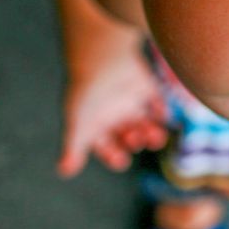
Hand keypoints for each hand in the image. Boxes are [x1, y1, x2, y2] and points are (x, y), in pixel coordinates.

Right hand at [56, 43, 168, 177]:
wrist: (103, 56)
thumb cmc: (86, 91)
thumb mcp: (78, 122)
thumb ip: (73, 147)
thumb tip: (64, 172)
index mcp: (92, 121)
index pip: (103, 145)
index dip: (113, 155)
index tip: (122, 161)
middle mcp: (110, 111)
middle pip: (126, 134)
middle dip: (134, 140)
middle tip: (138, 140)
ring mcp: (127, 98)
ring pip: (142, 122)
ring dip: (151, 132)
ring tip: (157, 137)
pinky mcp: (143, 85)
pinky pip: (157, 103)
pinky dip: (162, 111)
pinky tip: (165, 116)